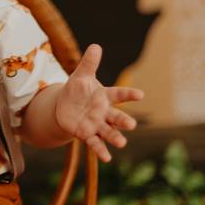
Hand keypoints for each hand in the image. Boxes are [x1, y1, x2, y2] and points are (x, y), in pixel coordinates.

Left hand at [54, 44, 143, 161]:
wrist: (64, 107)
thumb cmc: (76, 90)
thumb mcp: (80, 76)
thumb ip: (89, 64)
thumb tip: (96, 46)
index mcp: (104, 96)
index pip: (118, 94)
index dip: (128, 94)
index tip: (140, 94)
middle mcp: (103, 112)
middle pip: (116, 116)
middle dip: (123, 121)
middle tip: (131, 125)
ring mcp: (97, 124)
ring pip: (108, 132)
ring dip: (115, 137)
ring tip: (122, 143)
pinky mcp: (87, 134)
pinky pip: (95, 143)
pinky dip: (101, 150)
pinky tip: (108, 159)